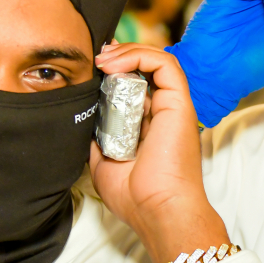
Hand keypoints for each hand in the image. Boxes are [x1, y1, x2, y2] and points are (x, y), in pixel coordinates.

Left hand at [90, 43, 230, 262]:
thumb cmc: (134, 197)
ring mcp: (173, 106)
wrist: (155, 210)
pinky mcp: (179, 102)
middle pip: (145, 69)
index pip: (136, 85)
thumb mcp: (102, 163)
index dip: (116, 70)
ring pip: (157, 60)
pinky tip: (114, 65)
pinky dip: (139, 56)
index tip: (92, 68)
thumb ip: (97, 139)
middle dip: (119, 56)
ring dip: (127, 52)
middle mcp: (162, 113)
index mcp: (148, 126)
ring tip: (102, 59)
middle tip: (95, 58)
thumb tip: (84, 121)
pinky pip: (165, 64)